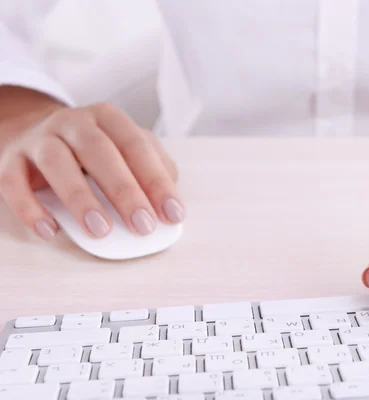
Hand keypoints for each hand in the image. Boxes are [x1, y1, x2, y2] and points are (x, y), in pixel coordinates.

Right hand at [0, 99, 183, 239]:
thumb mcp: (125, 150)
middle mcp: (74, 123)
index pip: (137, 146)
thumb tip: (168, 204)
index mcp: (109, 118)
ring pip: (57, 162)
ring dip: (80, 199)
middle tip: (142, 225)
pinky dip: (30, 209)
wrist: (34, 132)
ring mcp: (39, 139)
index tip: (173, 214)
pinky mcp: (11, 159)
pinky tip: (50, 230)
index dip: (157, 181)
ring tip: (100, 230)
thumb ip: (151, 170)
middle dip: (124, 191)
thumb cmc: (92, 151)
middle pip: (100, 151)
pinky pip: (13, 182)